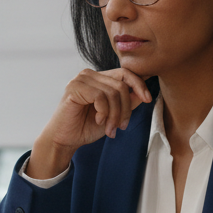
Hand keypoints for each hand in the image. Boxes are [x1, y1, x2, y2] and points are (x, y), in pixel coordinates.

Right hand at [25, 68, 151, 178]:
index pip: (125, 73)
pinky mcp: (74, 87)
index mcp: (99, 78)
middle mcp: (90, 75)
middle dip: (125, 109)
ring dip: (115, 114)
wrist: (64, 140)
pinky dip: (103, 112)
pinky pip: (100, 96)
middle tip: (121, 126)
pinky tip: (98, 120)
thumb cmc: (85, 127)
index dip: (139, 84)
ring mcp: (81, 79)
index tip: (148, 99)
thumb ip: (127, 103)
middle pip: (122, 84)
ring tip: (109, 128)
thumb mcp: (113, 115)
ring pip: (113, 92)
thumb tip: (143, 93)